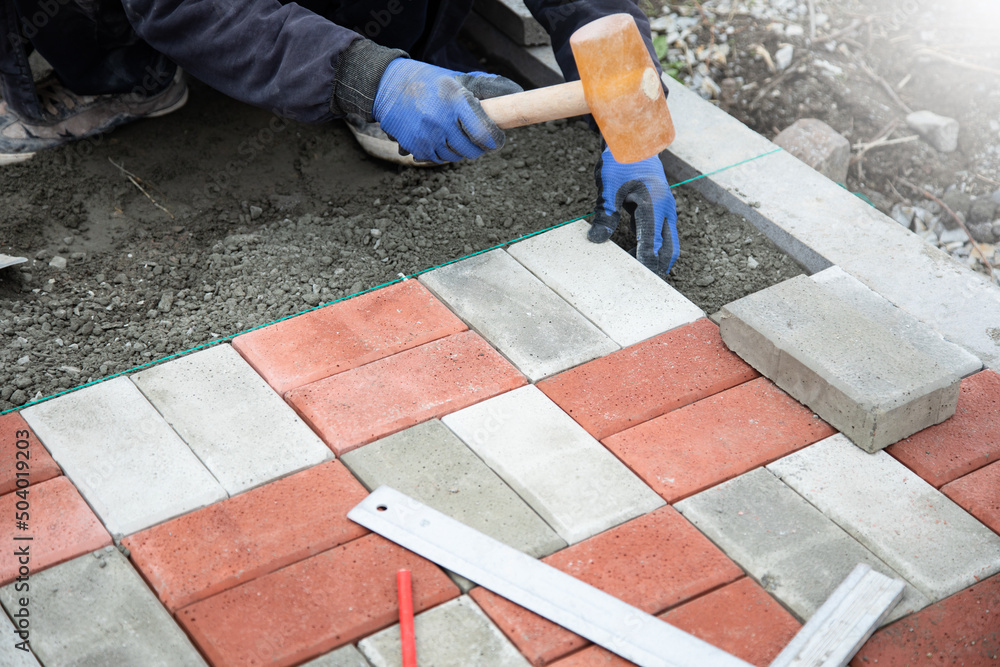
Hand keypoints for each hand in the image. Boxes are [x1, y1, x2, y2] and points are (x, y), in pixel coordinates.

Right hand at [372, 59, 521, 162]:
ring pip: (456, 156)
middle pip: (473, 149)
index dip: (496, 139)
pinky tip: (441, 138)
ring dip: (461, 150)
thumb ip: (487, 88)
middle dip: (481, 146)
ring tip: (456, 133)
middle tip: (479, 137)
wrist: (387, 87)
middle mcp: (441, 120)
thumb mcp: (458, 79)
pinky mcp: (415, 147)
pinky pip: (439, 159)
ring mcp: (427, 135)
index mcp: (456, 100)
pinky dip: (444, 152)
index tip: (498, 138)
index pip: (484, 132)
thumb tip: (517, 92)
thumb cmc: (430, 82)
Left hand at [589, 145, 678, 273]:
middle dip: (657, 267)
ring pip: (668, 243)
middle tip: (642, 285)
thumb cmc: (620, 162)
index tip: (638, 278)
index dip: (647, 262)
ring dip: (657, 259)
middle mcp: (665, 208)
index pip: (653, 242)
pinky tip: (636, 256)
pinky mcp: (662, 210)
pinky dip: (653, 248)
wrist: (634, 140)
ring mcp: (666, 209)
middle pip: (669, 249)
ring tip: (639, 276)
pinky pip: (662, 234)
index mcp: (654, 203)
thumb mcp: (608, 189)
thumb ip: (604, 215)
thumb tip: (596, 240)